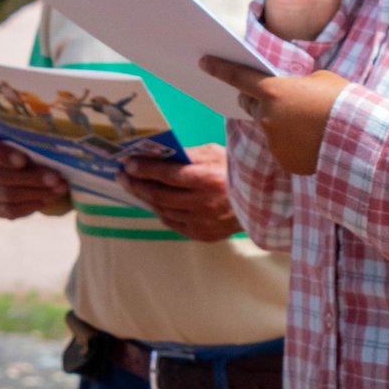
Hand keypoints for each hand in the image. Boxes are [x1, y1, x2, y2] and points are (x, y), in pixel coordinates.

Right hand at [0, 132, 69, 218]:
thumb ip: (36, 135)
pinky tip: (49, 199)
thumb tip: (54, 135)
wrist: (29, 165)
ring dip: (37, 193)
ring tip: (60, 189)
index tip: (25, 160)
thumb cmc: (30, 143)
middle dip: (32, 178)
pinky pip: (10, 210)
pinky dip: (32, 206)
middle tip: (56, 178)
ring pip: (8, 196)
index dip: (5, 157)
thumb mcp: (31, 135)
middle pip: (2, 176)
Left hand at [117, 145, 241, 241]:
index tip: (128, 164)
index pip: (167, 175)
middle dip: (137, 184)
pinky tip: (154, 202)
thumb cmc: (240, 172)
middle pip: (159, 196)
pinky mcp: (202, 234)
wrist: (265, 201)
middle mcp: (203, 204)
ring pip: (163, 211)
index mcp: (208, 180)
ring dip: (145, 198)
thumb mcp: (218, 154)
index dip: (144, 169)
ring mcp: (202, 222)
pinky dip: (160, 211)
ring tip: (135, 187)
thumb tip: (160, 154)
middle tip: (123, 175)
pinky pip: (172, 223)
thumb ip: (189, 155)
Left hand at [201, 57, 348, 174]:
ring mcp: (273, 141)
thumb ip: (297, 85)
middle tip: (275, 98)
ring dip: (281, 123)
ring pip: (268, 128)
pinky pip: (282, 148)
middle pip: (249, 104)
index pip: (238, 77)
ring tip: (310, 124)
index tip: (203, 62)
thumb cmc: (343, 102)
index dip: (219, 68)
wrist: (360, 138)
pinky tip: (314, 142)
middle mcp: (267, 116)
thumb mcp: (321, 81)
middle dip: (257, 100)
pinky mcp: (283, 160)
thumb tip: (292, 94)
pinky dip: (292, 144)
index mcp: (274, 91)